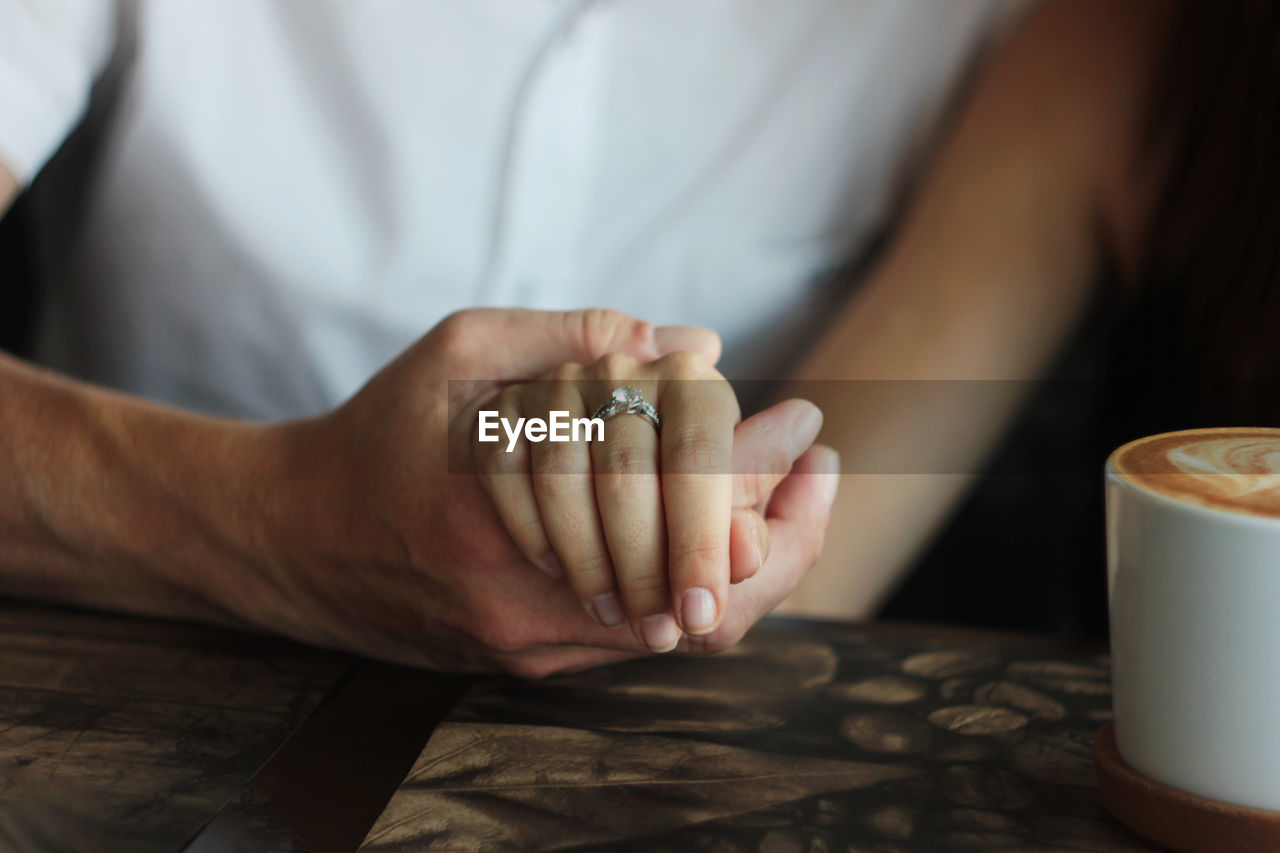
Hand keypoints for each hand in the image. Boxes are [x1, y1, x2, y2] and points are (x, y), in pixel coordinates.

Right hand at [244, 309, 837, 675]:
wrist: (295, 540)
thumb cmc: (379, 434)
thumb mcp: (459, 351)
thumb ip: (574, 338)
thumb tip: (697, 347)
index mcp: (512, 511)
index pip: (682, 505)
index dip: (763, 472)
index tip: (809, 429)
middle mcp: (529, 601)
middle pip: (708, 593)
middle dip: (784, 527)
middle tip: (818, 462)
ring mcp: (533, 642)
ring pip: (685, 626)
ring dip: (750, 559)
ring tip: (790, 491)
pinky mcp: (530, 658)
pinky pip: (645, 634)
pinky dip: (698, 582)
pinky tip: (722, 526)